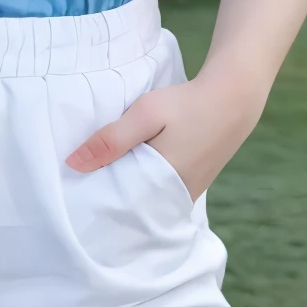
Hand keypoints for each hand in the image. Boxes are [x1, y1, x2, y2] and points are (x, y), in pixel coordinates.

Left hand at [65, 73, 263, 201]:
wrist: (233, 98)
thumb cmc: (186, 105)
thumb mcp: (145, 114)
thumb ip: (111, 140)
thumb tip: (73, 164)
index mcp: (163, 186)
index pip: (122, 208)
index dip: (98, 203)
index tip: (75, 198)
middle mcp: (177, 197)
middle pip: (134, 206)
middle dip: (110, 198)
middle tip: (81, 189)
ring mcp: (188, 192)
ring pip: (148, 199)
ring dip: (128, 189)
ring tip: (100, 179)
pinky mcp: (193, 182)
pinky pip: (161, 191)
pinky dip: (145, 183)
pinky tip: (129, 169)